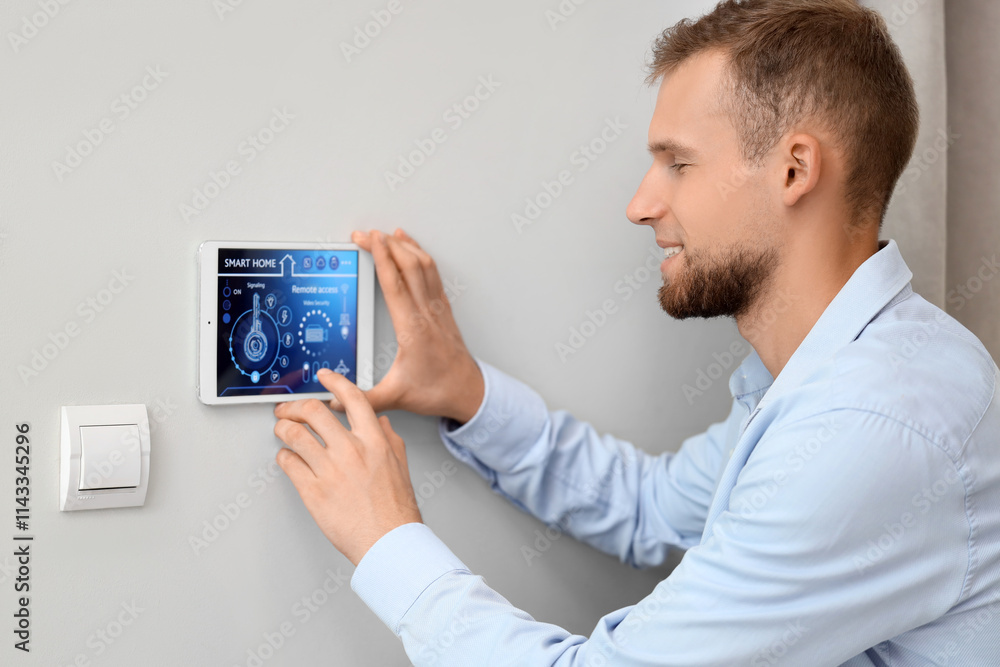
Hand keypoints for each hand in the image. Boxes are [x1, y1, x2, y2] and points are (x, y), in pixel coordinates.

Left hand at [273, 367, 421, 566]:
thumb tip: (380, 422)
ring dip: (283, 429)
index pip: (352, 398)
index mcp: (374, 442)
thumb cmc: (396, 511)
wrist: (389, 543)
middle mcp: (351, 451)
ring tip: (281, 431)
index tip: (324, 377)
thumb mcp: (400, 466)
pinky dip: (283, 457)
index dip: (334, 382)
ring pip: (294, 435)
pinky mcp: (313, 492)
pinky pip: (289, 463)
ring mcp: (330, 471)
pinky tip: (287, 458)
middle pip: (314, 411)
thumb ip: (389, 439)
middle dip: (295, 407)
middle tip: (288, 410)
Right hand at [345, 227, 483, 424]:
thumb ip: (363, 398)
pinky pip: (433, 274)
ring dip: (405, 246)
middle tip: (366, 234)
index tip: (370, 240)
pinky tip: (413, 250)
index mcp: (412, 329)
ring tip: (388, 234)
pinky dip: (421, 256)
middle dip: (386, 244)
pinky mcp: (443, 310)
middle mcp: (426, 313)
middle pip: (407, 266)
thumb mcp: (396, 397)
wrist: (469, 392)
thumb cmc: (438, 391)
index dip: (381, 258)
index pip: (394, 284)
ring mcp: (437, 309)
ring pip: (423, 266)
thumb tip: (334, 397)